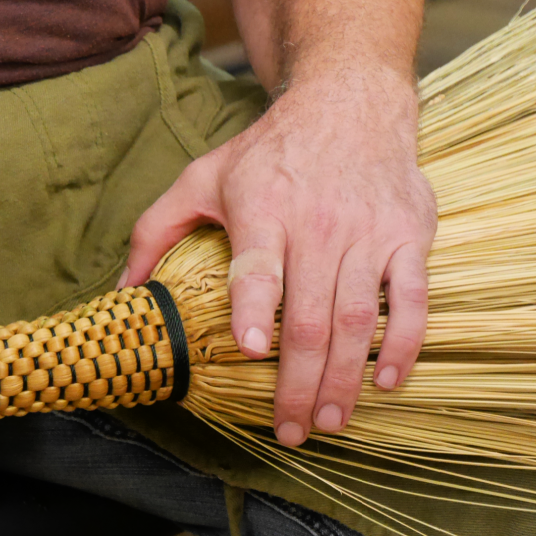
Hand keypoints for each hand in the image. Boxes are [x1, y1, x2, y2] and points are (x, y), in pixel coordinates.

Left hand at [121, 68, 436, 445]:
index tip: (252, 350)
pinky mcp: (408, 237)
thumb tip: (123, 292)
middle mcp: (317, 225)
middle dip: (299, 383)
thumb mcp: (202, 177)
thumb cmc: (269, 151)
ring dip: (344, 379)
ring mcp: (367, 233)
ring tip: (329, 422)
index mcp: (262, 211)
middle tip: (291, 431)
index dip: (255, 310)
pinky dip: (402, 343)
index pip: (258, 267)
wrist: (350, 104)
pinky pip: (412, 300)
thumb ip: (155, 230)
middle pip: (309, 317)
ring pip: (356, 320)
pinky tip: (386, 381)